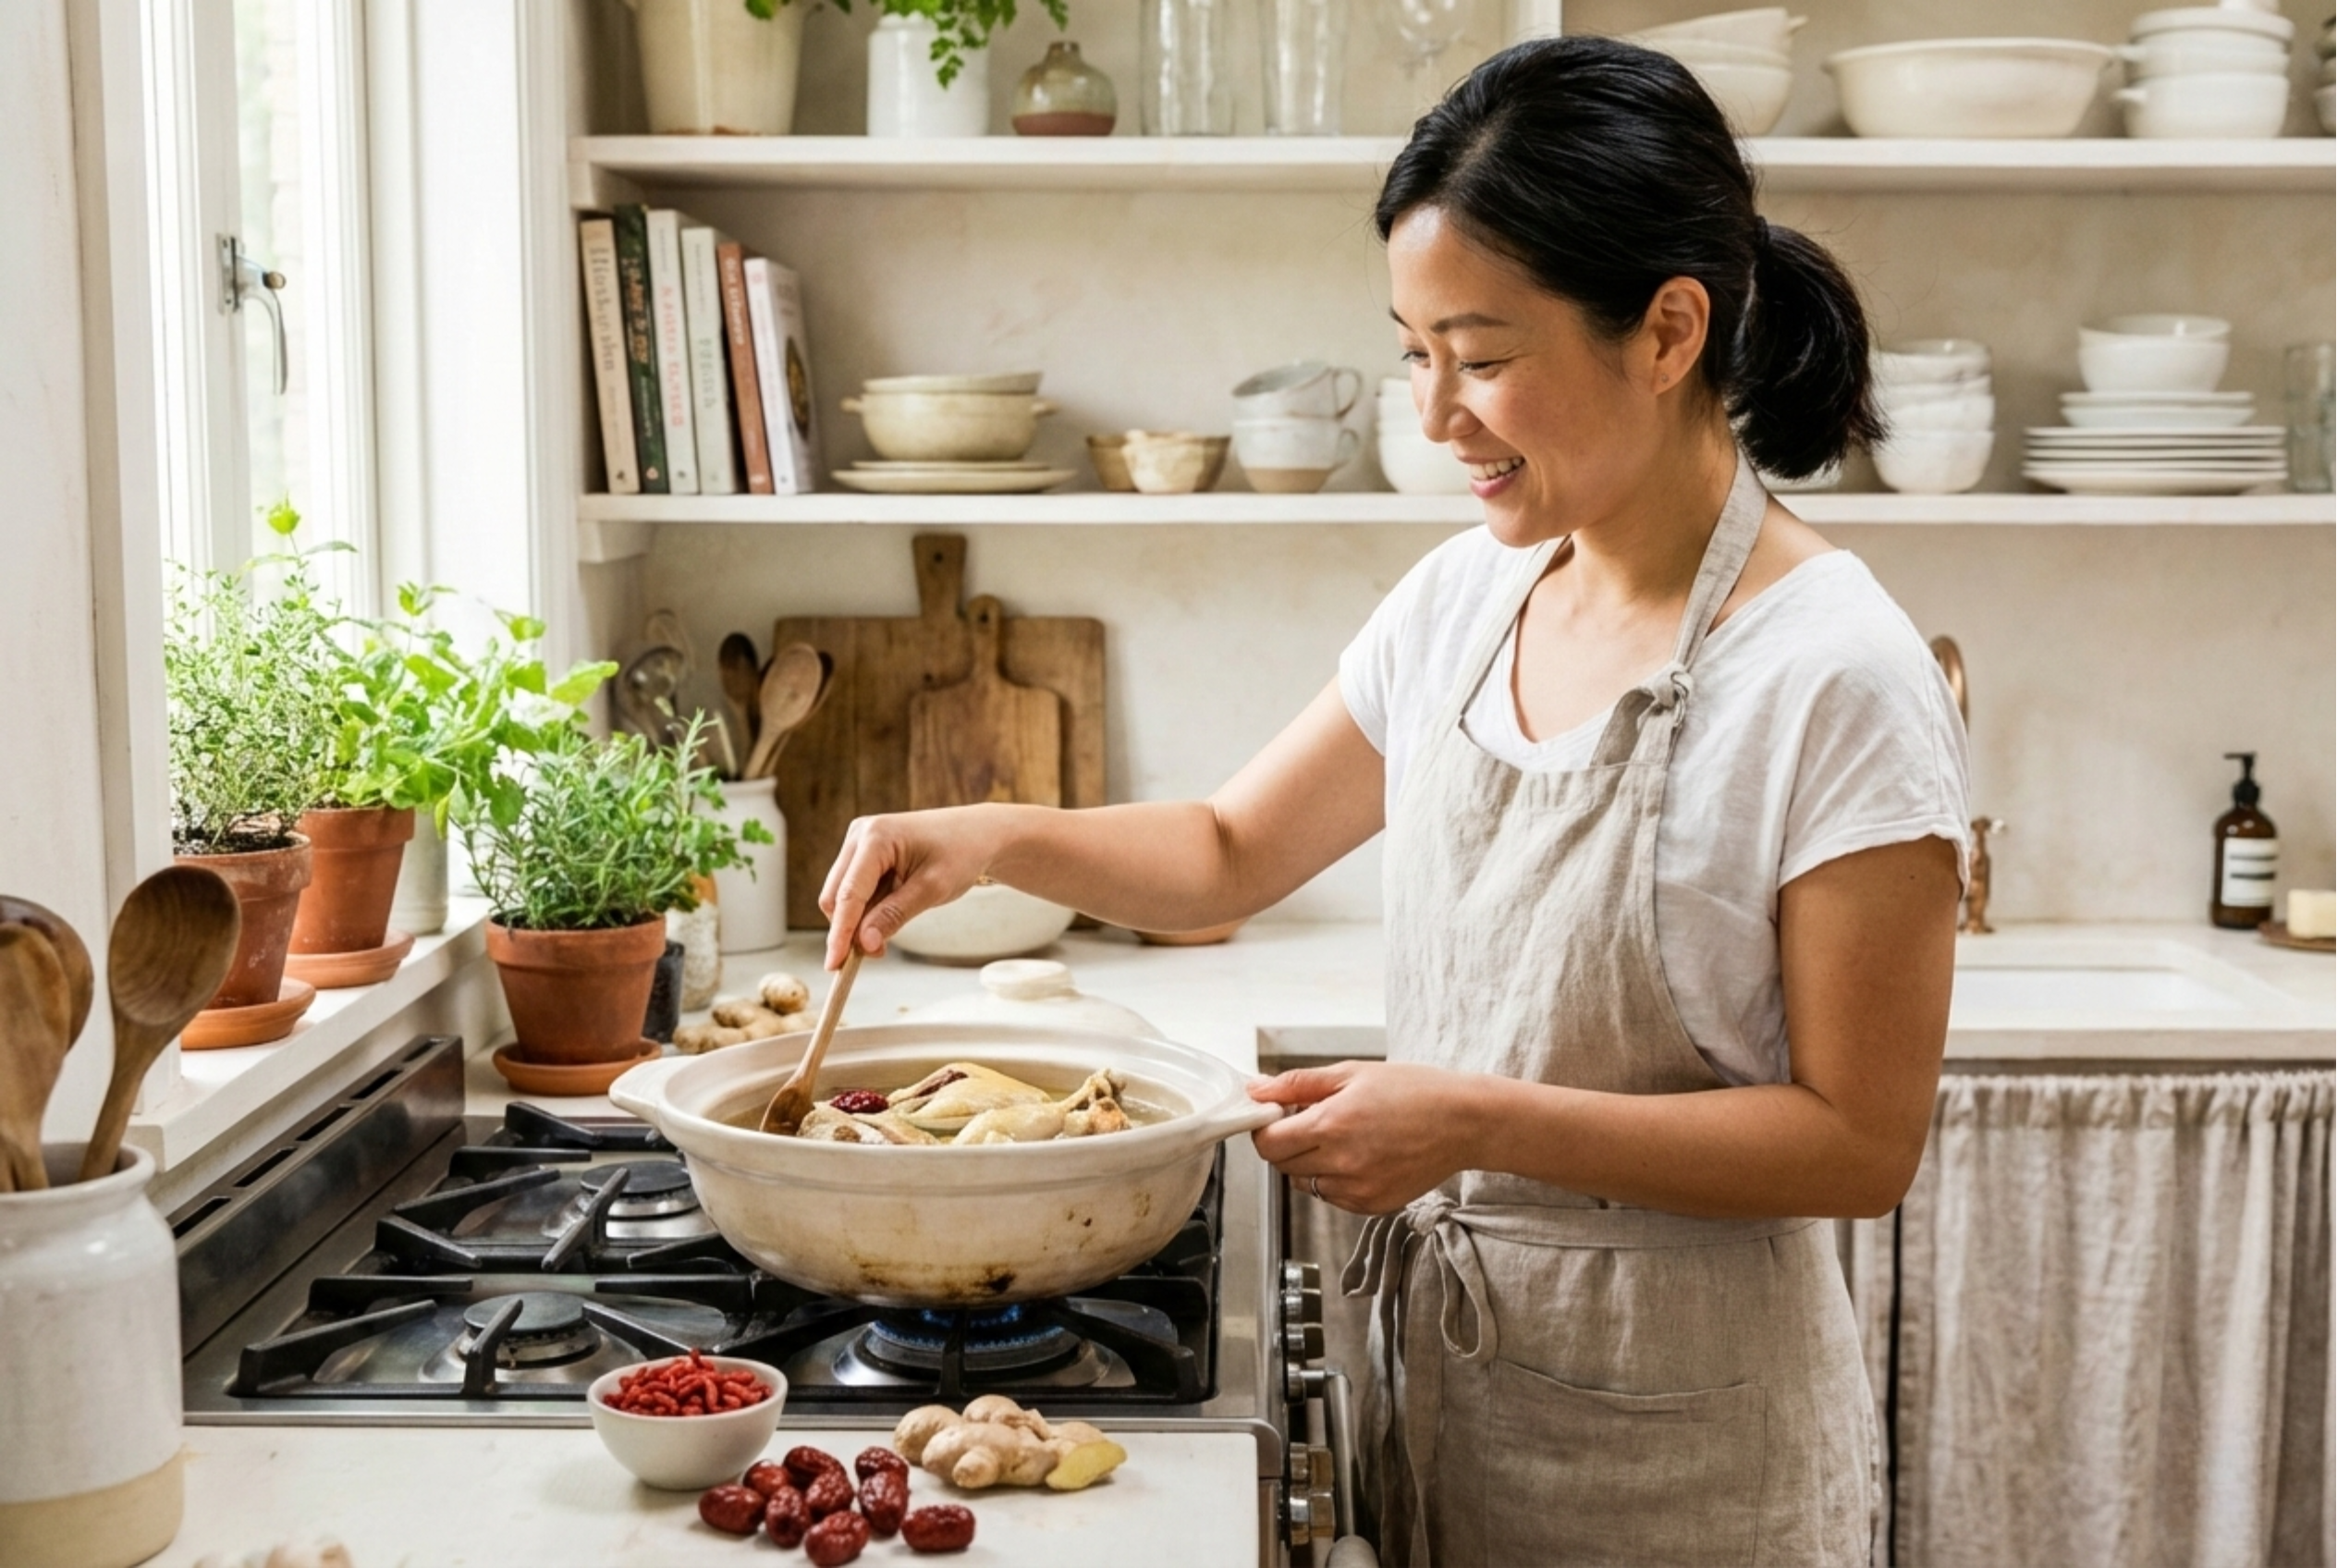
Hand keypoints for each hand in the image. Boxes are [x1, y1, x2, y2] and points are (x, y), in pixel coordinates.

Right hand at [819, 807, 1003, 970]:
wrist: (976, 833)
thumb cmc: (961, 853)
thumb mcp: (932, 889)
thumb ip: (894, 915)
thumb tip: (863, 943)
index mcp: (876, 837)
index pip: (849, 894)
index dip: (840, 932)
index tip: (835, 965)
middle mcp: (860, 835)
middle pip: (836, 895)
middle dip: (849, 929)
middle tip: (878, 953)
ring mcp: (859, 842)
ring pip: (842, 895)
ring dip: (859, 920)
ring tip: (892, 928)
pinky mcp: (863, 853)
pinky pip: (854, 889)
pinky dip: (866, 909)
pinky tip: (891, 910)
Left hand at [1247, 1060, 1480, 1214]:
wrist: (1464, 1122)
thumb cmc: (1414, 1091)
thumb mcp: (1352, 1073)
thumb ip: (1297, 1084)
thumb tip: (1256, 1090)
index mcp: (1330, 1126)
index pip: (1267, 1143)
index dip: (1266, 1127)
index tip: (1278, 1115)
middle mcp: (1340, 1164)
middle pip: (1282, 1164)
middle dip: (1287, 1142)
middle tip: (1314, 1120)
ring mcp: (1356, 1190)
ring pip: (1305, 1183)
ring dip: (1310, 1163)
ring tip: (1344, 1137)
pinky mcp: (1371, 1206)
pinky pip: (1332, 1197)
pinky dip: (1335, 1179)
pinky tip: (1361, 1155)